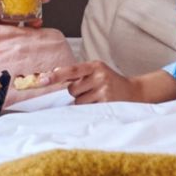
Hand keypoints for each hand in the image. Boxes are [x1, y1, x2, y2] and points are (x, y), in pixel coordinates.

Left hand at [48, 64, 175, 104]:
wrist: (133, 92)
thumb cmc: (109, 82)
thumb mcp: (96, 72)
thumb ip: (77, 74)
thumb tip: (52, 75)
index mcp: (95, 66)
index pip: (71, 70)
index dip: (56, 76)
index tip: (42, 80)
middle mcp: (100, 76)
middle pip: (72, 89)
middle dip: (77, 92)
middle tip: (90, 90)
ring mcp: (104, 91)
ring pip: (78, 102)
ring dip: (83, 102)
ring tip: (97, 98)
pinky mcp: (107, 104)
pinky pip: (87, 110)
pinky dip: (90, 109)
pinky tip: (100, 104)